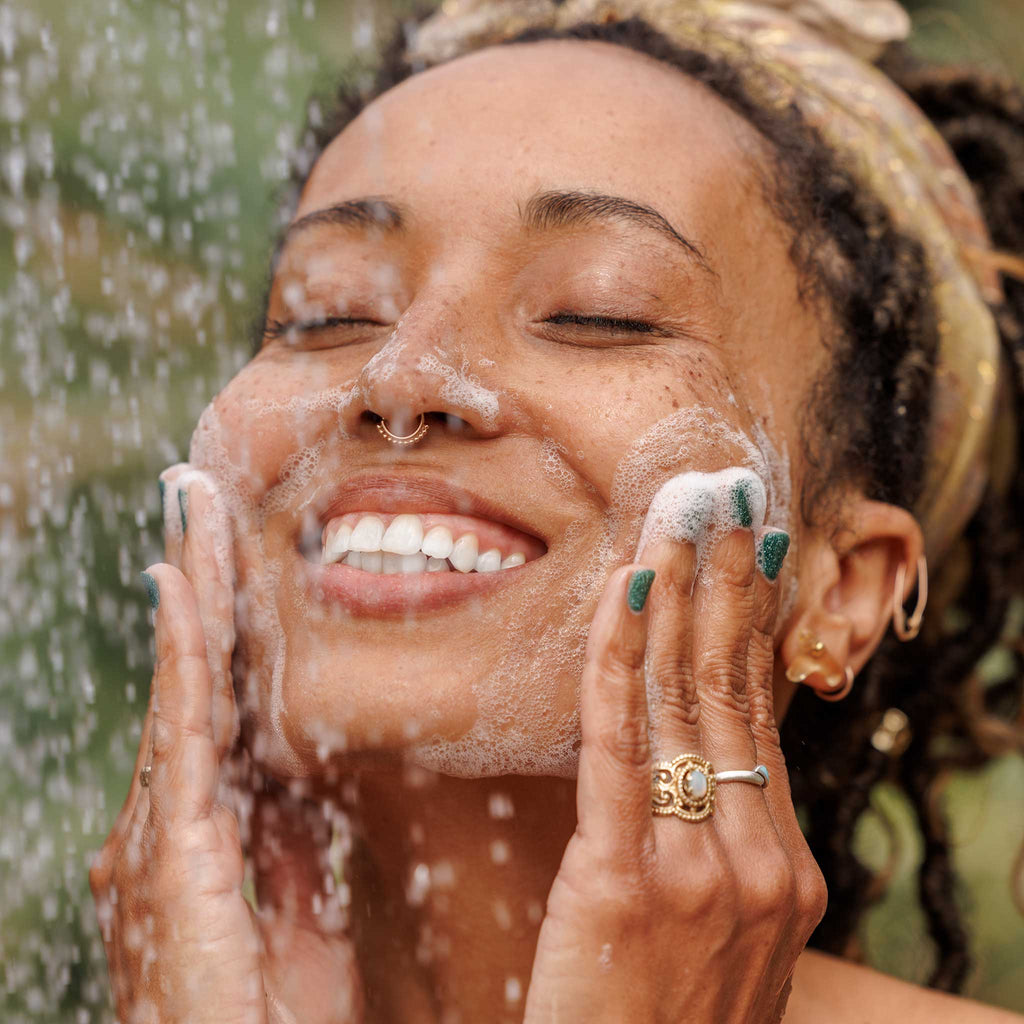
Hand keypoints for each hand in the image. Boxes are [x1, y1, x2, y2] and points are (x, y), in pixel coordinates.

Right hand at [89, 469, 360, 1022]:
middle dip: (203, 588)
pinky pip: (179, 731)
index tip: (243, 560)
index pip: (224, 705)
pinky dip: (178, 655)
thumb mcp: (300, 920)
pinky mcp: (168, 853)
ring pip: (183, 684)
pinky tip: (180, 590)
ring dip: (192, 594)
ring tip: (198, 511)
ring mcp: (164, 831)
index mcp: (210, 832)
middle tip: (207, 502)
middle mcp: (175, 818)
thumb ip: (298, 850)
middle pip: (196, 677)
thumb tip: (307, 785)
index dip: (229, 629)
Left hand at [525, 523, 826, 1022]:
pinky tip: (622, 593)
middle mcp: (759, 861)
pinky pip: (617, 739)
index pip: (762, 723)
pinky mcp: (623, 877)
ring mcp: (699, 868)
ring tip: (674, 524)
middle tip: (723, 508)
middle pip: (735, 693)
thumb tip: (694, 766)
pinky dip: (619, 656)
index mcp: (787, 873)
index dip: (751, 633)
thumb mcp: (722, 941)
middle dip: (725, 588)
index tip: (746, 565)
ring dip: (676, 598)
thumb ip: (719, 855)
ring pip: (681, 701)